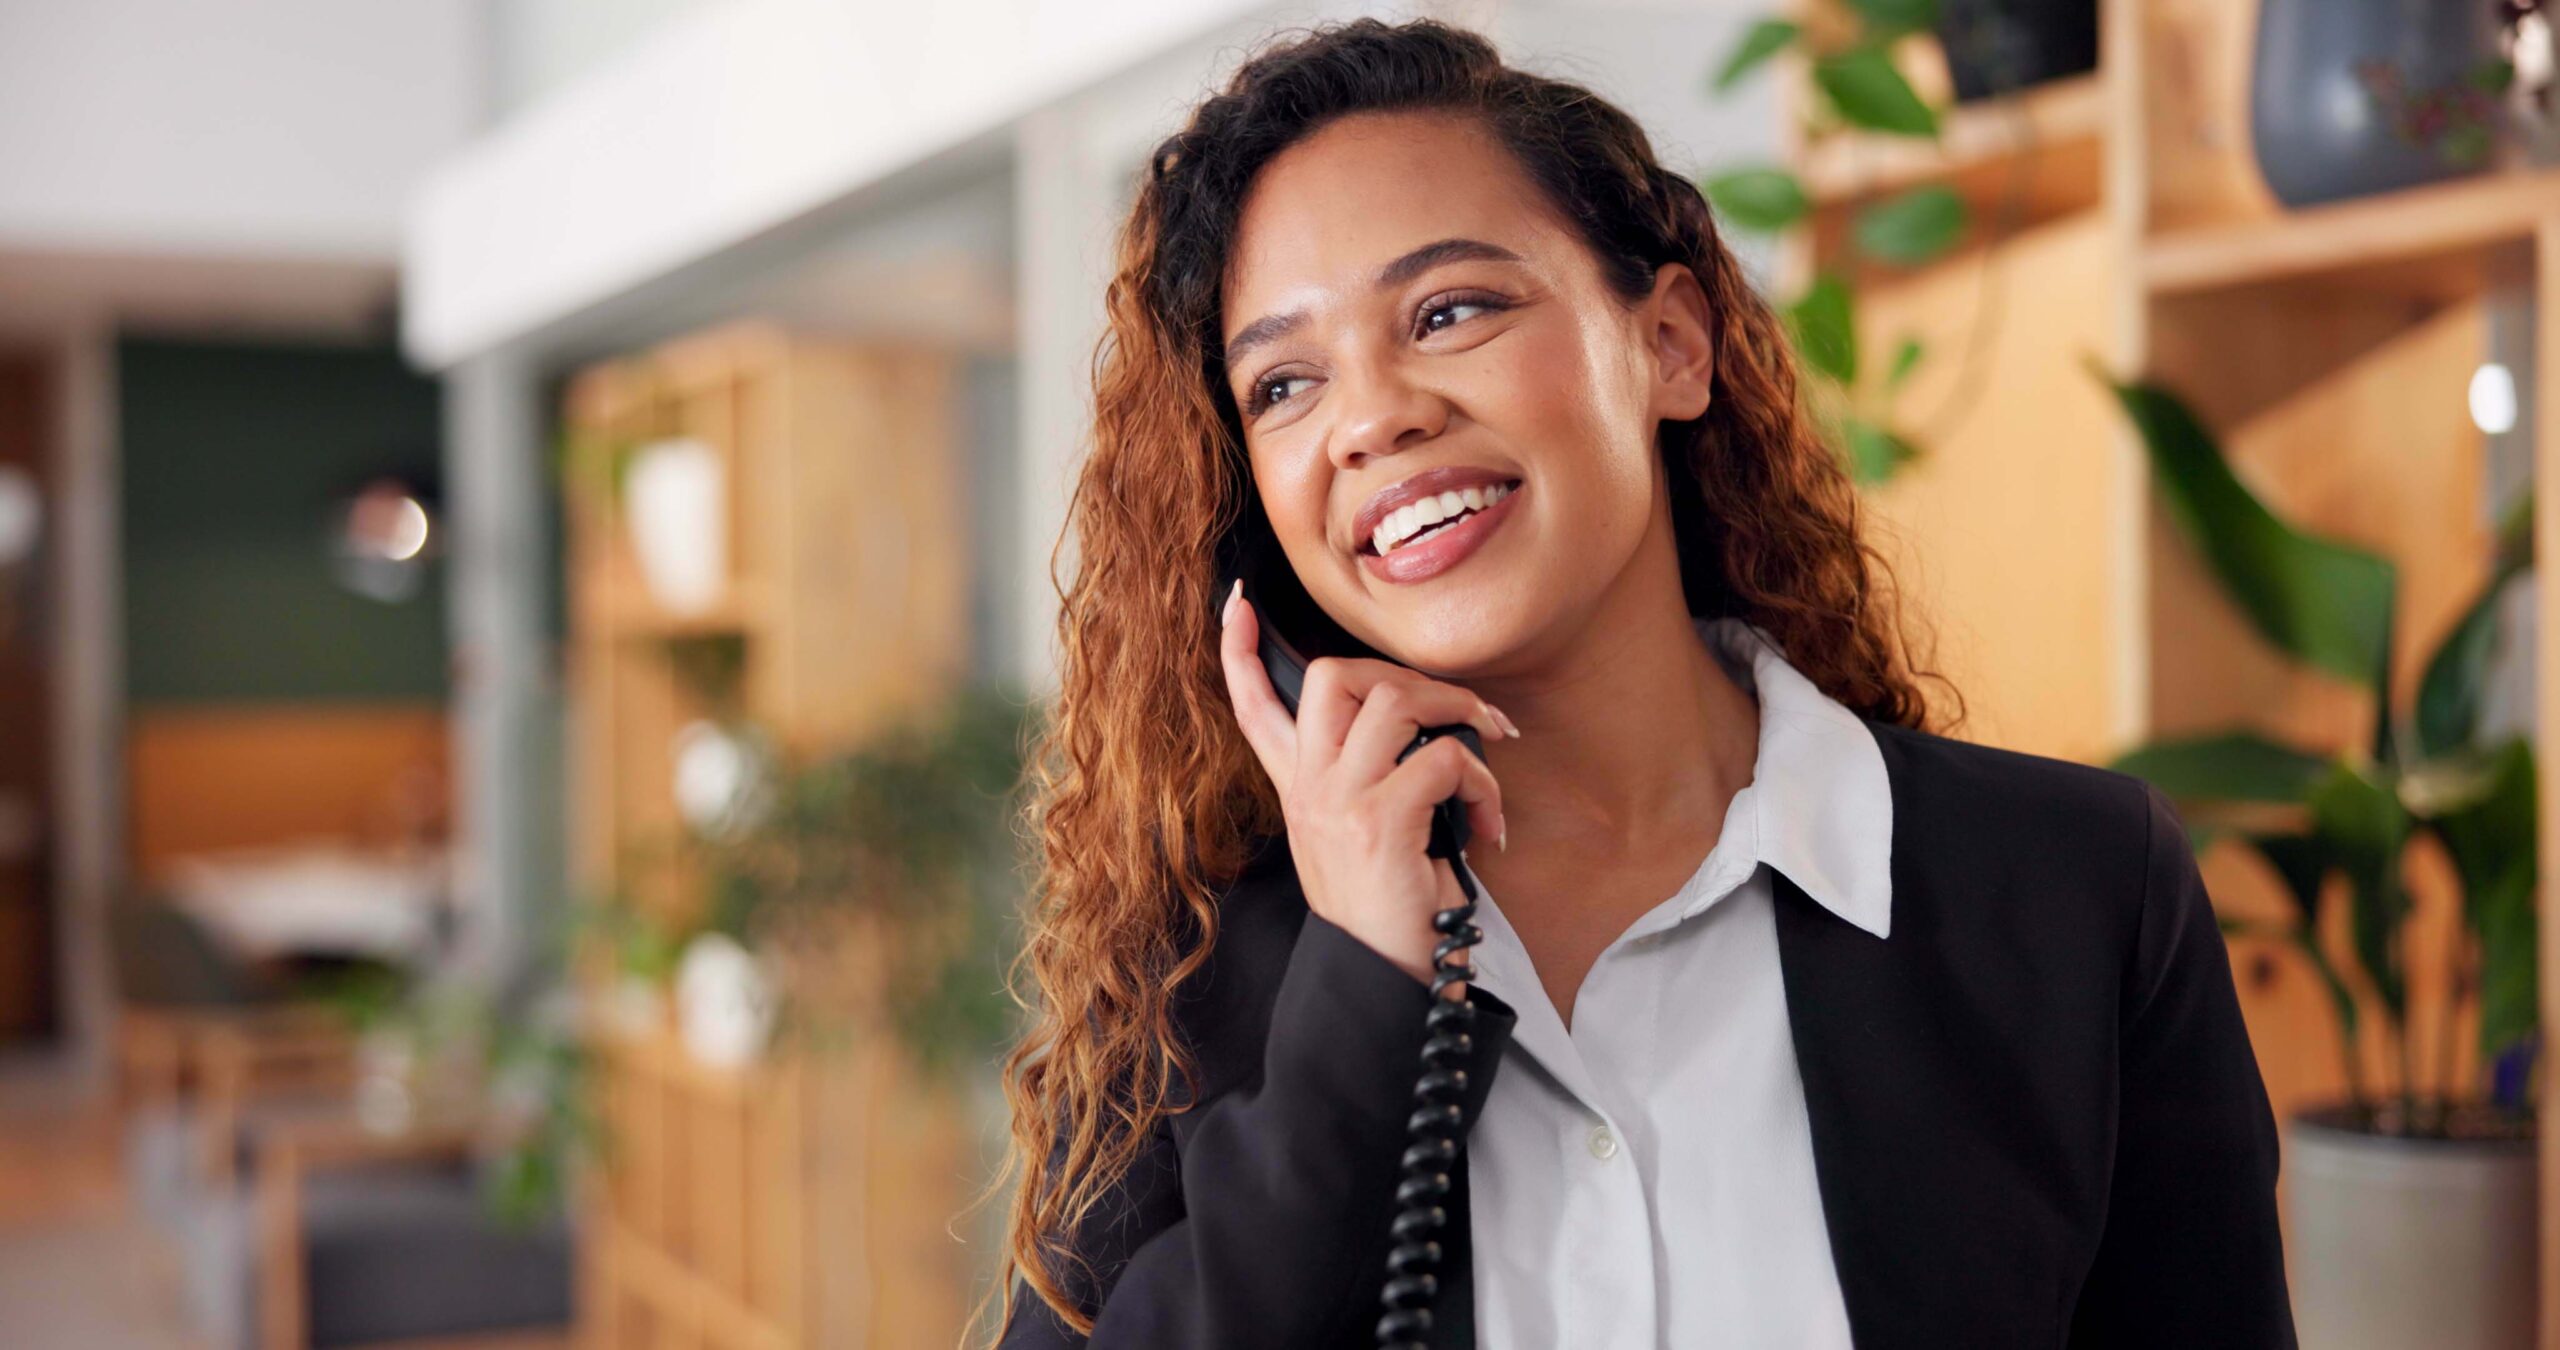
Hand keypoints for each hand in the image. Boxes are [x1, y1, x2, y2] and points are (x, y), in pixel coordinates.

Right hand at [1220, 583, 1512, 997]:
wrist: (1386, 983)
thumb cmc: (1389, 914)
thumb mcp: (1356, 840)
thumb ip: (1363, 783)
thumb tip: (1421, 732)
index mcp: (1298, 790)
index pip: (1252, 706)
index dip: (1238, 650)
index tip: (1236, 602)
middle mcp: (1308, 788)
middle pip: (1331, 677)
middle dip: (1404, 673)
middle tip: (1456, 706)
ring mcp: (1339, 801)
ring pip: (1393, 700)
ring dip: (1459, 712)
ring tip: (1491, 746)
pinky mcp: (1381, 822)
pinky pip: (1445, 759)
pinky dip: (1484, 783)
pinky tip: (1490, 823)